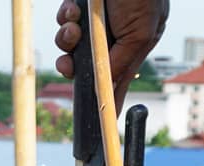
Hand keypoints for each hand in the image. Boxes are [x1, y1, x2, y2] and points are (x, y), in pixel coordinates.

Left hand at [53, 0, 168, 108]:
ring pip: (70, 44)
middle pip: (85, 65)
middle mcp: (112, 35)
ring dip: (67, 39)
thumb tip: (108, 96)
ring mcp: (94, 21)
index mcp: (133, 45)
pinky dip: (65, 17)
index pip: (115, 79)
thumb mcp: (139, 35)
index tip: (91, 116)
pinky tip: (74, 8)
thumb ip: (122, 65)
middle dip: (73, 66)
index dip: (101, 95)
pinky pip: (64, 20)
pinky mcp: (80, 6)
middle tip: (67, 65)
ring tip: (73, 26)